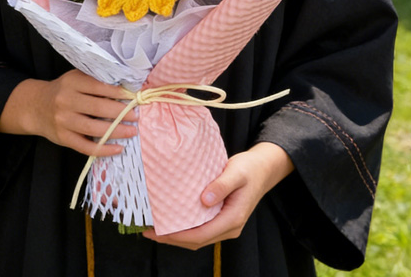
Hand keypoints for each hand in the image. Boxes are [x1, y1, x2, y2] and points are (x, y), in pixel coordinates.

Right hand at [0, 70, 137, 156]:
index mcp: (72, 82)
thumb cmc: (63, 91)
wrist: (36, 107)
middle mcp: (66, 101)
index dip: (118, 93)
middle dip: (121, 113)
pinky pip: (86, 147)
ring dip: (116, 131)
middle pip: (98, 108)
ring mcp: (63, 121)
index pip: (99, 87)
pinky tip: (118, 148)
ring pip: (94, 129)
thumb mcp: (75, 78)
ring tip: (132, 131)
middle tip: (136, 115)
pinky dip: (104, 149)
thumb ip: (94, 81)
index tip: (133, 97)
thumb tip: (125, 89)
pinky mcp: (63, 139)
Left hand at [142, 142, 293, 249]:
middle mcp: (229, 227)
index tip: (158, 231)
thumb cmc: (249, 169)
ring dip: (176, 235)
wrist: (263, 169)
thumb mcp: (236, 172)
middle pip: (196, 241)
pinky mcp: (221, 218)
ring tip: (155, 227)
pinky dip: (185, 227)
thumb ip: (222, 185)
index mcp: (232, 219)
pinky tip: (172, 218)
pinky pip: (201, 228)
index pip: (200, 235)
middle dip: (171, 239)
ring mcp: (225, 225)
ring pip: (198, 237)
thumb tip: (204, 200)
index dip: (177, 236)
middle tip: (148, 231)